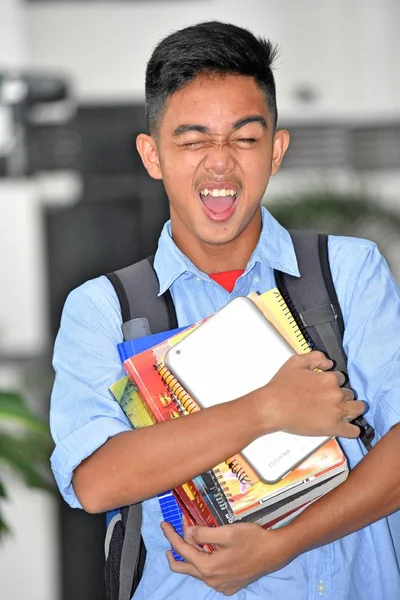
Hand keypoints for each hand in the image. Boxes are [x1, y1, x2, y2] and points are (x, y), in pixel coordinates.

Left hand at [161, 518, 293, 595]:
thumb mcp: (226, 532)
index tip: (164, 524)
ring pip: (196, 570)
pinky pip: (208, 575)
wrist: (274, 552)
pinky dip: (202, 562)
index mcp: (208, 567)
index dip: (171, 536)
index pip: (182, 550)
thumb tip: (187, 533)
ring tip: (188, 539)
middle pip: (183, 566)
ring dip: (189, 555)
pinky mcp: (229, 585)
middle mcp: (212, 580)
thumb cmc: (252, 539)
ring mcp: (220, 585)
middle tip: (171, 534)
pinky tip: (207, 550)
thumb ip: (203, 534)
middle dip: (174, 550)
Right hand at [259, 351, 365, 438]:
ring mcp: (337, 412)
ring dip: (353, 409)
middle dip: (342, 395)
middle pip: (350, 393)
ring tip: (344, 411)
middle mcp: (336, 394)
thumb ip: (315, 357)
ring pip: (358, 409)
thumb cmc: (281, 387)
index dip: (333, 382)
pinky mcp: (334, 428)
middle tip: (330, 400)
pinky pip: (353, 431)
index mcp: (329, 379)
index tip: (326, 387)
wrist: (273, 407)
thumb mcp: (295, 362)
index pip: (340, 378)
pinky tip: (348, 427)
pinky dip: (353, 429)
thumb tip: (329, 362)